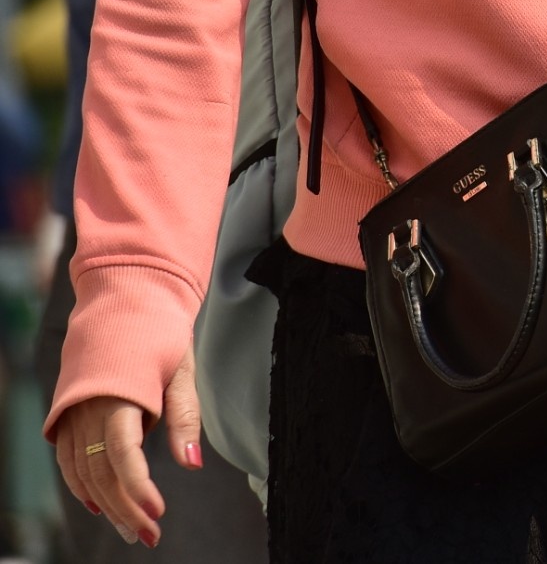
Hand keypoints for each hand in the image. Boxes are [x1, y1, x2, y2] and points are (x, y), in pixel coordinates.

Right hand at [56, 352, 202, 546]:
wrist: (124, 298)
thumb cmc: (160, 334)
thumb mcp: (182, 370)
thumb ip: (185, 418)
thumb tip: (192, 465)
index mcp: (117, 395)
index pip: (123, 454)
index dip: (137, 487)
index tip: (157, 512)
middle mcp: (87, 409)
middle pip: (102, 471)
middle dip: (126, 507)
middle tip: (150, 535)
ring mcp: (73, 413)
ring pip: (84, 471)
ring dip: (106, 504)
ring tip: (131, 529)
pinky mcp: (67, 415)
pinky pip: (70, 460)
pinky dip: (82, 485)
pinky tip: (100, 505)